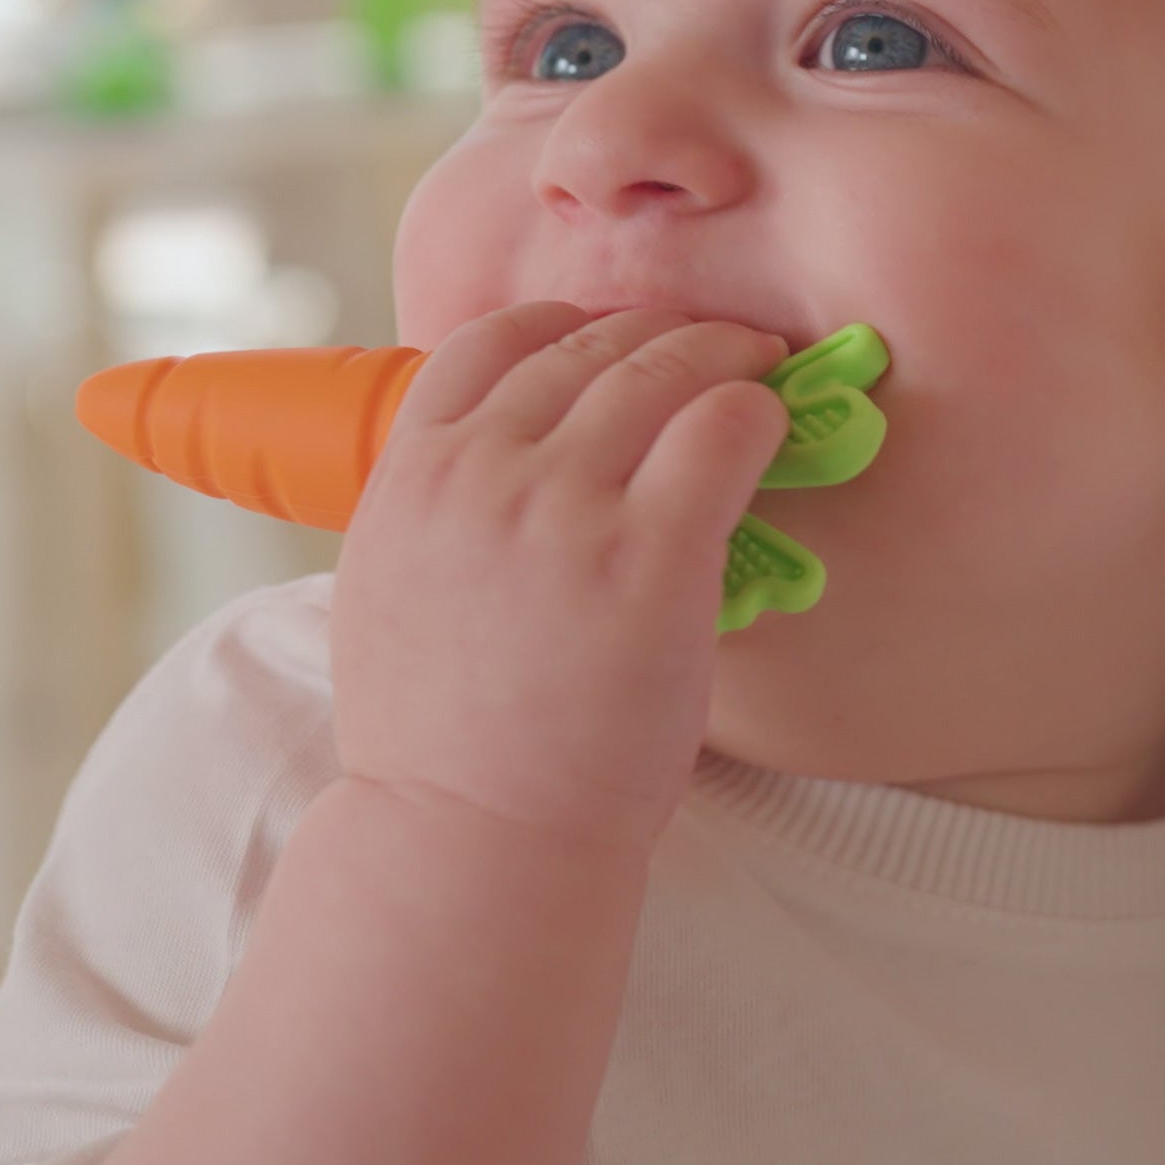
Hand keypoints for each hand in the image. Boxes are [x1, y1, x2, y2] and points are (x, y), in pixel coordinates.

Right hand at [328, 303, 791, 862]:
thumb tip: (504, 454)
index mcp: (411, 475)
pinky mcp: (649, 552)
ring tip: (756, 365)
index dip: (564, 324)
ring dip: (721, 353)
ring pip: (661, 370)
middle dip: (660, 334)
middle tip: (713, 346)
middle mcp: (481, 471)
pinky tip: (769, 425)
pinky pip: (722, 431)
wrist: (471, 839)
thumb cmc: (444, 739)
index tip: (612, 339)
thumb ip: (440, 506)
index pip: (491, 340)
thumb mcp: (394, 589)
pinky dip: (754, 410)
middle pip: (588, 347)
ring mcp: (565, 507)